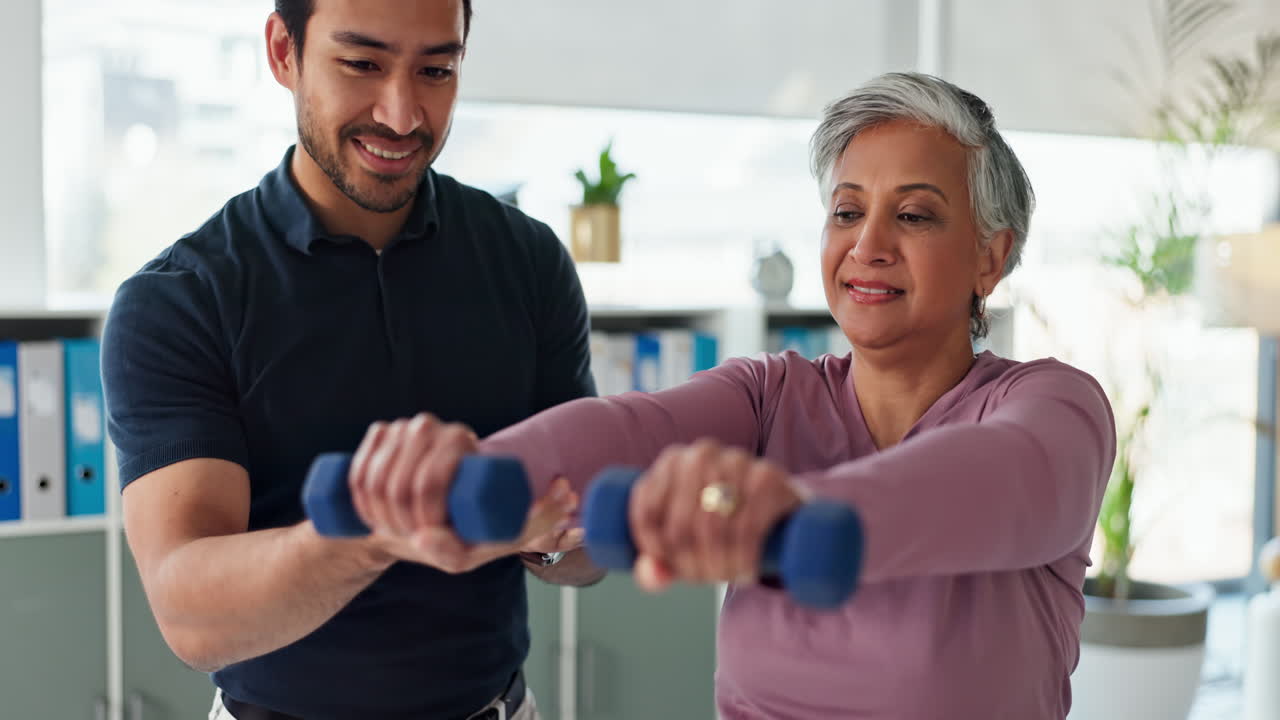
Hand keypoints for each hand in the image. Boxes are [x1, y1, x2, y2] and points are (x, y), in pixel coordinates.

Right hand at [346, 413, 576, 573]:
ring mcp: (401, 427)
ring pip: (374, 483)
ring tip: (397, 528)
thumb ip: (451, 551)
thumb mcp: (465, 549)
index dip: (423, 519)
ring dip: (379, 517)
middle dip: (399, 523)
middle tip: (411, 535)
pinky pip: (357, 475)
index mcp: (461, 442)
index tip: (429, 535)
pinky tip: (377, 515)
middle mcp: (430, 426)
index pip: (429, 484)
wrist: (440, 503)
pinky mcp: (380, 433)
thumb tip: (422, 538)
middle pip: (399, 487)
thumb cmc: (461, 526)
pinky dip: (361, 503)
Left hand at [628, 439, 803, 592]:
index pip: (646, 512)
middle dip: (692, 566)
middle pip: (679, 527)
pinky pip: (746, 528)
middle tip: (707, 578)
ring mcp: (734, 461)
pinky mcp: (766, 476)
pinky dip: (743, 559)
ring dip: (719, 567)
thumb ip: (655, 566)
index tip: (675, 569)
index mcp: (670, 462)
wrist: (779, 505)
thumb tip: (655, 575)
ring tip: (728, 577)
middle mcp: (700, 455)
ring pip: (712, 530)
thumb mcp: (683, 543)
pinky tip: (746, 571)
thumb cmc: (720, 524)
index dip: (656, 551)